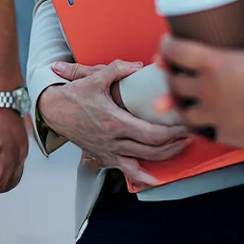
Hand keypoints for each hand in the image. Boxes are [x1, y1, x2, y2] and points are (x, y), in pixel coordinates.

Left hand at [0, 107, 28, 194]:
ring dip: (0, 183)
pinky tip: (2, 170)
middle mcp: (17, 159)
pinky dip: (8, 173)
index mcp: (9, 162)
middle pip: (5, 183)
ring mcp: (20, 153)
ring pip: (13, 176)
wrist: (7, 100)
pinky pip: (17, 166)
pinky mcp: (21, 145)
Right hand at [39, 60, 190, 186]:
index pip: (151, 133)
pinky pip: (127, 171)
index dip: (173, 132)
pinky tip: (154, 178)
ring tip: (181, 148)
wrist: (52, 111)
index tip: (186, 125)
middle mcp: (113, 141)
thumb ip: (118, 69)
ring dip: (165, 157)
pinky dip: (142, 177)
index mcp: (114, 122)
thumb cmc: (73, 95)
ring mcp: (108, 152)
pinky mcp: (104, 157)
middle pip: (153, 150)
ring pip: (143, 162)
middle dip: (175, 144)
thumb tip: (138, 66)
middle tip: (191, 134)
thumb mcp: (94, 77)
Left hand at [159, 31, 243, 148]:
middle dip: (170, 77)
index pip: (176, 52)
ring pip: (183, 112)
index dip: (167, 47)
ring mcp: (215, 115)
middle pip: (174, 83)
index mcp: (214, 63)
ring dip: (180, 105)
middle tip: (170, 73)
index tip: (166, 46)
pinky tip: (205, 122)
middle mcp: (208, 90)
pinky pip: (205, 131)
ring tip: (179, 102)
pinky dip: (202, 125)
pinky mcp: (226, 134)